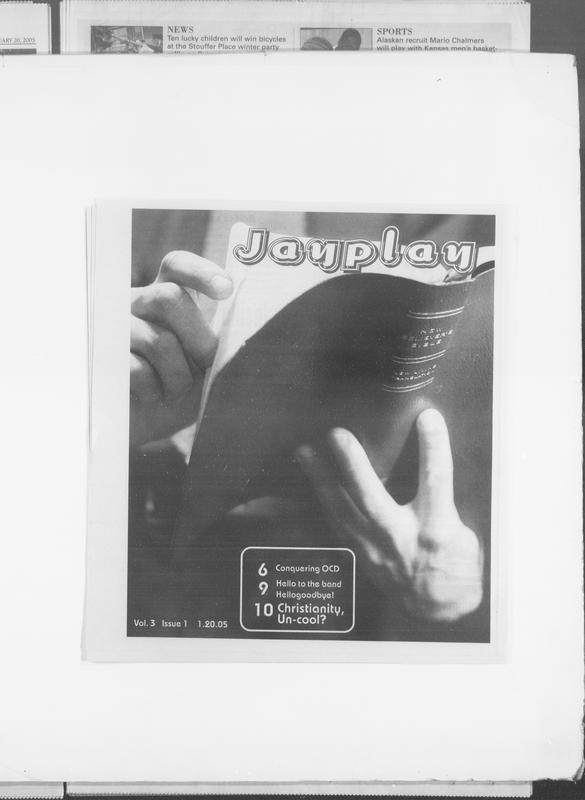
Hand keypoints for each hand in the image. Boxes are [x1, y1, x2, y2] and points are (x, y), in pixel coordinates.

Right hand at [130, 250, 232, 446]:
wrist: (143, 428)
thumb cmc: (179, 394)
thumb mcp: (205, 369)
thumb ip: (219, 348)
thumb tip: (236, 341)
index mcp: (164, 299)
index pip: (176, 268)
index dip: (200, 272)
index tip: (227, 290)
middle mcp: (136, 305)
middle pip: (168, 298)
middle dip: (198, 337)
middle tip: (207, 364)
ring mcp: (114, 329)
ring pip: (156, 339)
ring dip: (178, 374)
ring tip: (176, 391)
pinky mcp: (99, 359)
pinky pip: (134, 368)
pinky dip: (154, 389)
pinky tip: (153, 397)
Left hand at [296, 409, 482, 622]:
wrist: (438, 609)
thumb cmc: (455, 565)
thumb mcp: (463, 533)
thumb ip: (444, 501)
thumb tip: (429, 460)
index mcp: (437, 529)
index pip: (437, 480)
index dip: (433, 447)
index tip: (428, 418)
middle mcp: (402, 537)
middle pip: (372, 498)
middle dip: (353, 466)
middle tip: (338, 435)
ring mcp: (375, 548)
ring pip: (342, 511)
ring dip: (321, 480)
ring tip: (305, 452)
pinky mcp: (360, 554)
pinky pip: (334, 525)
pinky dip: (319, 502)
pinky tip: (307, 481)